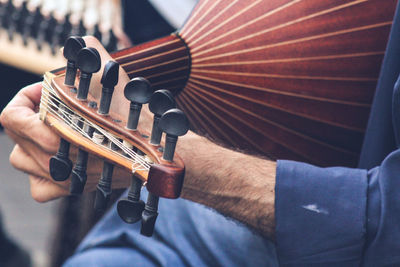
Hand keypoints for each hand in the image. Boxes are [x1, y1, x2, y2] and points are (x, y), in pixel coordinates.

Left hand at [0, 36, 135, 201]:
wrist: (156, 157)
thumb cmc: (137, 120)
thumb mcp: (115, 77)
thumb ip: (92, 54)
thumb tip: (80, 45)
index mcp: (57, 131)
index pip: (11, 116)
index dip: (26, 98)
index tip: (48, 91)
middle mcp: (53, 158)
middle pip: (15, 135)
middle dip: (31, 115)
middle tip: (54, 106)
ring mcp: (61, 177)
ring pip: (21, 160)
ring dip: (31, 143)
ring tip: (55, 132)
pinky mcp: (72, 189)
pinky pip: (39, 188)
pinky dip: (42, 175)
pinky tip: (58, 161)